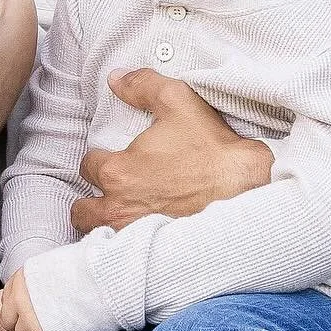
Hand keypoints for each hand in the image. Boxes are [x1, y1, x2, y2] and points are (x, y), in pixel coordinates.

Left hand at [73, 68, 273, 233]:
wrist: (247, 187)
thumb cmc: (212, 148)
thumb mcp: (177, 101)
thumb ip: (141, 86)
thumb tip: (115, 78)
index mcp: (118, 172)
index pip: (88, 166)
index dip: (102, 160)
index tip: (118, 159)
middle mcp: (120, 207)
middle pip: (83, 209)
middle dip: (93, 198)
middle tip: (113, 190)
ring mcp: (136, 233)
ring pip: (99, 234)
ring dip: (103, 224)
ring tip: (118, 214)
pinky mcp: (155, 251)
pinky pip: (123, 253)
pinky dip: (124, 245)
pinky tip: (138, 236)